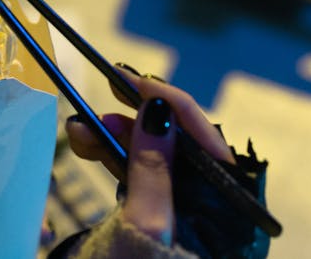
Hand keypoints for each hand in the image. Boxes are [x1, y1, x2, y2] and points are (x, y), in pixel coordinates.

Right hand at [63, 66, 233, 243]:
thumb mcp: (144, 228)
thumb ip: (152, 169)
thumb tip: (158, 111)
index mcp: (227, 220)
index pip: (212, 148)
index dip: (176, 109)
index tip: (138, 82)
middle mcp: (210, 217)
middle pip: (182, 150)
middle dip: (140, 120)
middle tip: (104, 99)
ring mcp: (181, 220)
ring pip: (154, 160)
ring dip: (119, 136)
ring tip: (82, 128)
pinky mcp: (154, 224)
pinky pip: (138, 178)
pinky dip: (113, 158)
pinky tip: (88, 143)